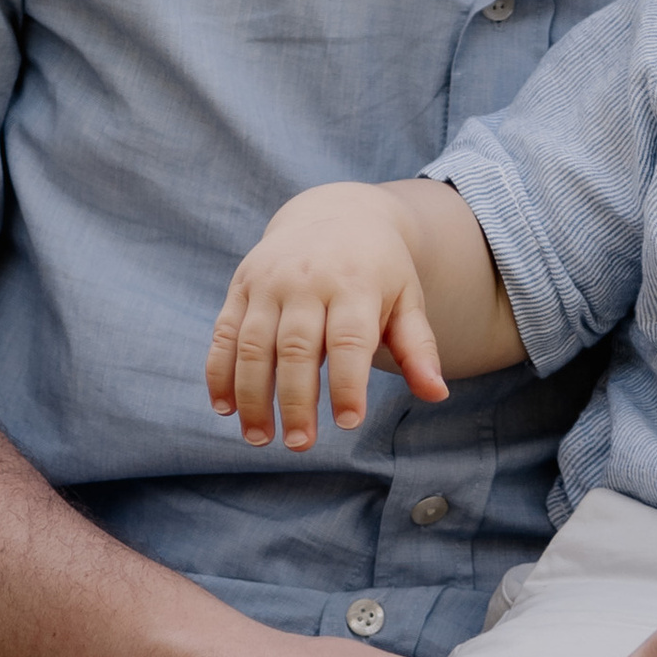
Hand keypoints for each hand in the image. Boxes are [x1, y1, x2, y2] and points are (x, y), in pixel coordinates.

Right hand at [207, 186, 448, 450]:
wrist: (333, 211)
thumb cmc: (377, 269)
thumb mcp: (406, 299)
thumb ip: (418, 347)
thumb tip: (436, 393)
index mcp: (355, 284)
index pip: (349, 340)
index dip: (347, 383)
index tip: (348, 422)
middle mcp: (307, 280)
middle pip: (297, 348)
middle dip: (295, 401)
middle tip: (301, 444)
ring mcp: (269, 282)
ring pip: (254, 344)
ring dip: (252, 396)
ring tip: (259, 438)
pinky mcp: (241, 286)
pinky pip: (224, 333)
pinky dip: (220, 372)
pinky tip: (225, 408)